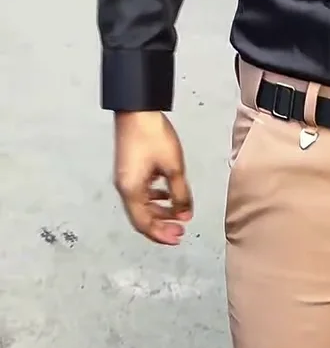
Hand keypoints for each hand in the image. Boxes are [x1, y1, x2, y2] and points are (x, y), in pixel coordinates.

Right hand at [114, 111, 192, 245]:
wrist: (137, 109)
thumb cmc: (152, 134)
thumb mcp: (173, 168)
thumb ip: (181, 195)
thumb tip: (185, 215)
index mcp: (131, 190)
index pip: (144, 223)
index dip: (161, 234)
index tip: (178, 237)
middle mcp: (125, 187)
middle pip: (141, 217)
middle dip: (161, 226)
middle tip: (180, 230)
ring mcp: (125, 178)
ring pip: (141, 205)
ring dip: (159, 212)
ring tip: (177, 213)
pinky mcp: (129, 169)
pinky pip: (141, 192)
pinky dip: (155, 198)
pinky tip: (167, 194)